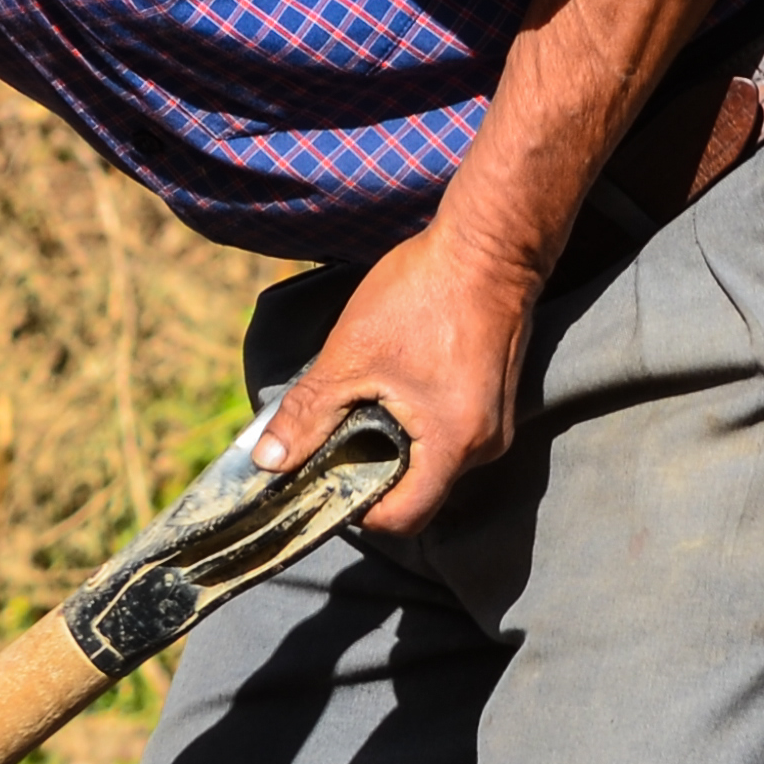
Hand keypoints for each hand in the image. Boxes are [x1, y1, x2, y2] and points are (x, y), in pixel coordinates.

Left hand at [252, 222, 542, 535]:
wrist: (489, 244)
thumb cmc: (422, 295)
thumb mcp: (350, 356)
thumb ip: (307, 415)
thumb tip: (268, 462)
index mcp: (454, 445)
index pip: (405, 518)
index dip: (358, 511)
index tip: (325, 479)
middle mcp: (485, 446)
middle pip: (418, 492)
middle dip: (370, 474)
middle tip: (331, 441)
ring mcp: (496, 424)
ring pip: (432, 463)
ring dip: (392, 446)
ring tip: (360, 405)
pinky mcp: (495, 402)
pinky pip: (448, 436)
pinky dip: (414, 426)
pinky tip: (390, 387)